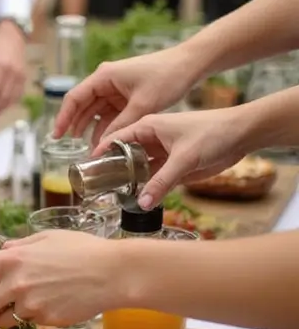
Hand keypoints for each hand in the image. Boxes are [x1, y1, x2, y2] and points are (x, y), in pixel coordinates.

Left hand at [0, 20, 26, 118]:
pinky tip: (3, 107)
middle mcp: (13, 73)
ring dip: (2, 108)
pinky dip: (11, 103)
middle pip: (3, 96)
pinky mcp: (24, 77)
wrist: (14, 32)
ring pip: (12, 98)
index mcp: (2, 66)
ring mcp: (20, 76)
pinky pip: (19, 94)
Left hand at [0, 231, 119, 328]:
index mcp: (12, 259)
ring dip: (4, 314)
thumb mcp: (46, 238)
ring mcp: (30, 306)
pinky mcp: (45, 321)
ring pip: (3, 318)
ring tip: (24, 302)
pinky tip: (49, 303)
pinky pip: (28, 322)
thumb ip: (19, 245)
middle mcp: (16, 284)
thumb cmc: (83, 250)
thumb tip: (2, 250)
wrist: (113, 274)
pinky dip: (30, 316)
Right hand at [53, 46, 196, 144]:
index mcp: (104, 76)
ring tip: (89, 150)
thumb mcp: (142, 106)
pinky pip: (110, 112)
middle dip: (76, 126)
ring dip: (93, 128)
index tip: (56, 136)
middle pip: (82, 105)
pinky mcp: (126, 94)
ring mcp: (116, 87)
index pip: (74, 98)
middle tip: (68, 148)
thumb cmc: (167, 77)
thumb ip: (120, 126)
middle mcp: (106, 80)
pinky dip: (107, 126)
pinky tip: (106, 141)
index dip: (63, 118)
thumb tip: (103, 146)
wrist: (189, 65)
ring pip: (96, 111)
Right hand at [97, 106, 249, 209]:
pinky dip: (146, 188)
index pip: (117, 137)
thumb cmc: (212, 132)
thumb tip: (141, 202)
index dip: (102, 151)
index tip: (87, 166)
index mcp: (149, 125)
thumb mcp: (185, 158)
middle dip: (112, 168)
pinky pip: (154, 179)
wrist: (241, 136)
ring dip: (129, 180)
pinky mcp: (174, 166)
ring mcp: (163, 153)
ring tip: (112, 195)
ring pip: (139, 169)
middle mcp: (152, 139)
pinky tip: (137, 199)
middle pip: (125, 155)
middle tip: (96, 185)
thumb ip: (162, 181)